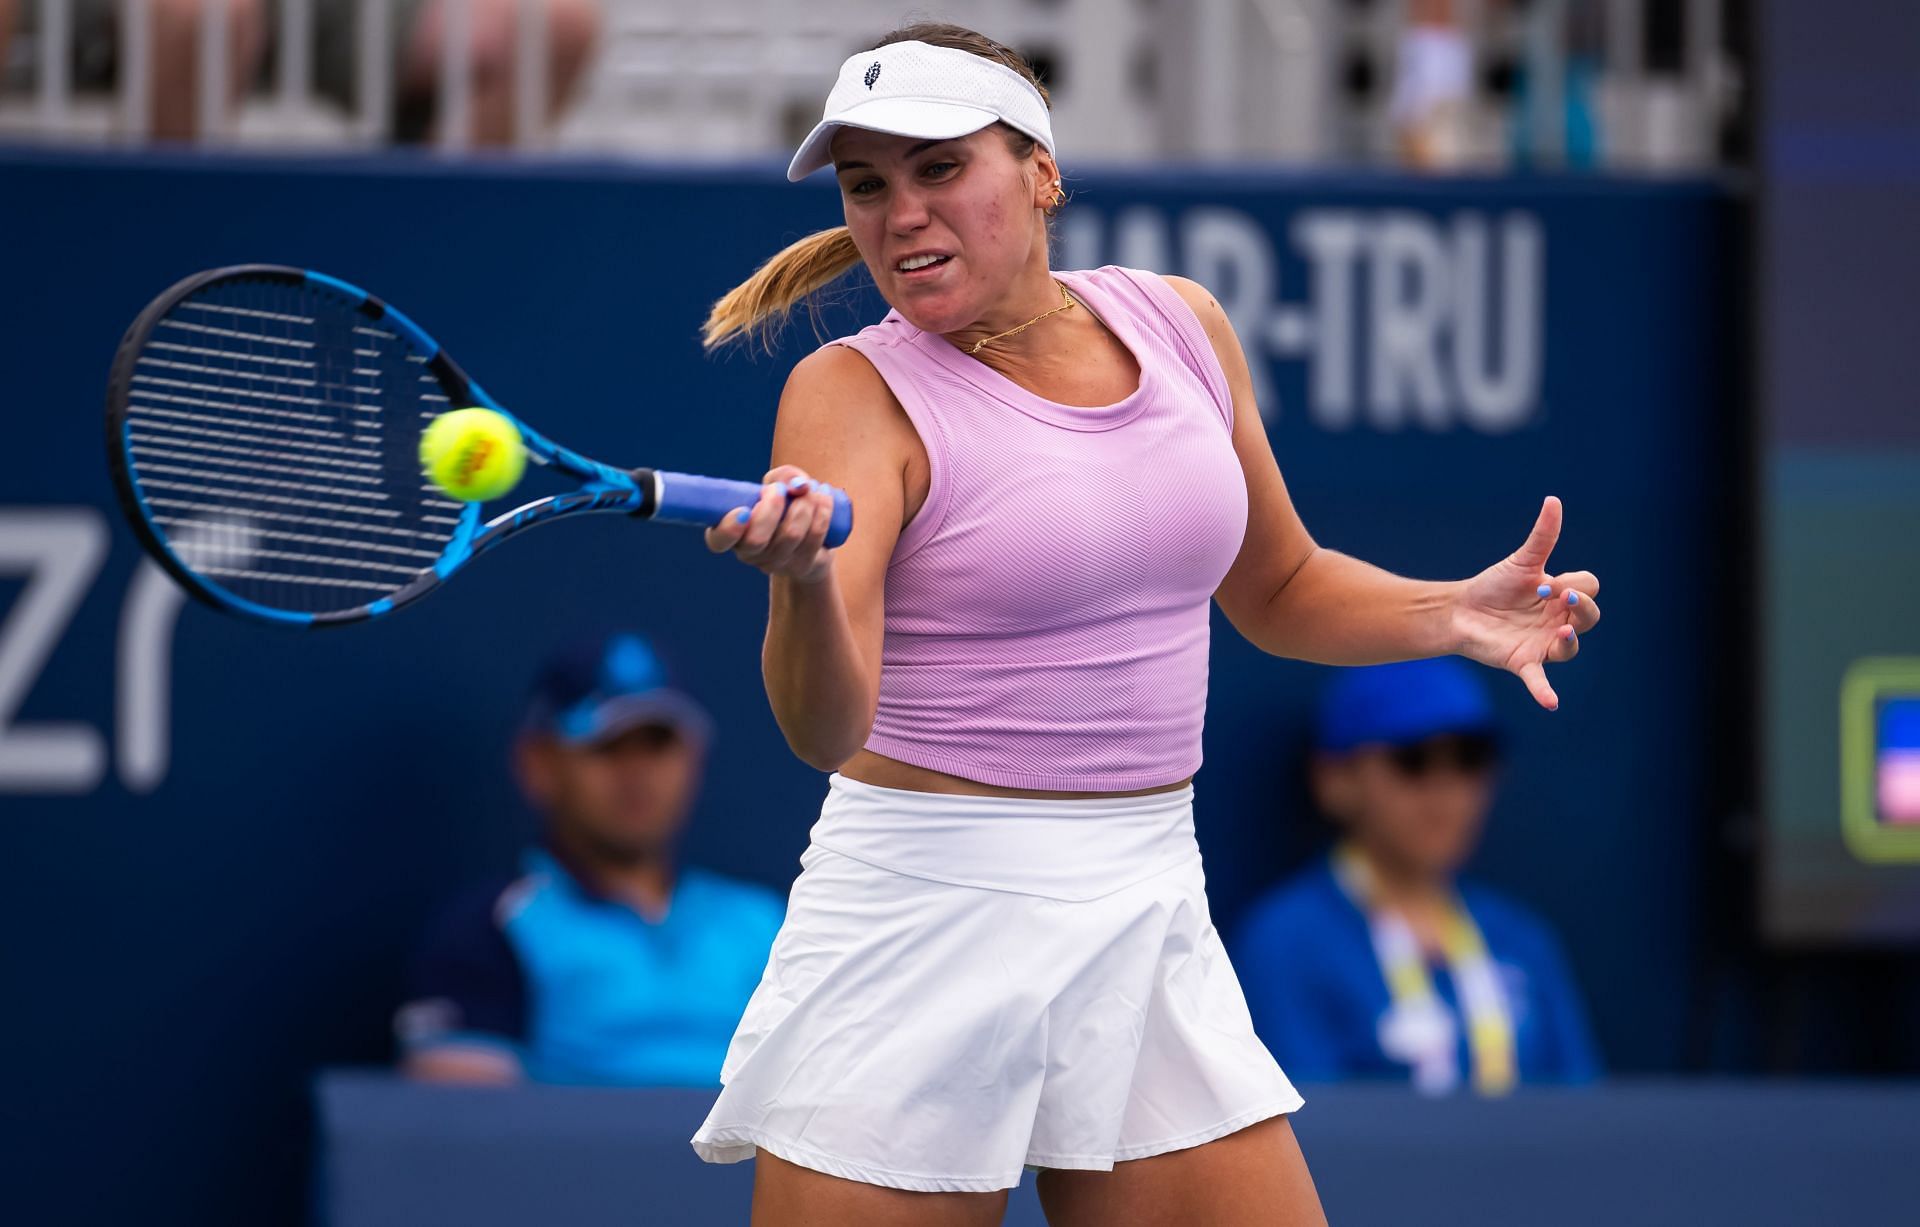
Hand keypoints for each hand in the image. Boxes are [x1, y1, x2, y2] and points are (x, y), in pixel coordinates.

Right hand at [704, 464, 838, 583]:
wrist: (815, 536)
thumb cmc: (787, 505)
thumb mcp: (778, 484)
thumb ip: (783, 477)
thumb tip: (799, 486)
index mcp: (732, 534)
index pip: (719, 541)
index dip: (728, 529)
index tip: (743, 510)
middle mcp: (750, 554)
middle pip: (756, 540)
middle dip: (772, 507)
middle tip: (779, 490)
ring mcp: (776, 564)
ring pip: (790, 534)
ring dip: (804, 503)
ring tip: (811, 488)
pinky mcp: (802, 567)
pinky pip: (814, 536)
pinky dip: (822, 511)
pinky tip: (825, 496)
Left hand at [1449, 496, 1601, 710]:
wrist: (1460, 610)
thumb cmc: (1494, 586)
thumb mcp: (1520, 561)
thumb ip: (1542, 536)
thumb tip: (1554, 500)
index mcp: (1562, 594)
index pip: (1589, 587)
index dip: (1577, 583)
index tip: (1552, 581)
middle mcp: (1559, 620)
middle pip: (1590, 616)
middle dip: (1583, 607)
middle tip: (1565, 596)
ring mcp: (1544, 643)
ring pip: (1571, 646)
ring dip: (1569, 640)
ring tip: (1561, 632)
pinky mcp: (1524, 662)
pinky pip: (1540, 680)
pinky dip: (1544, 691)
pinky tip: (1550, 703)